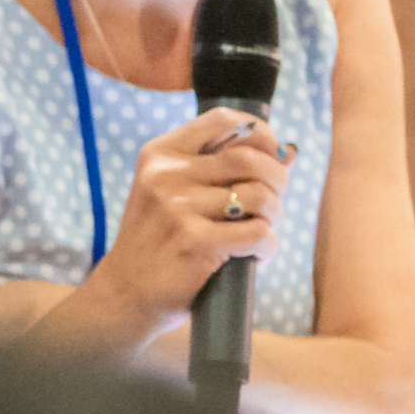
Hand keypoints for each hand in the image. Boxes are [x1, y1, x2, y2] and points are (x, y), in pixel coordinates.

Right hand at [88, 109, 293, 336]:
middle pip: (250, 159)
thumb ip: (222, 169)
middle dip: (278, 179)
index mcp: (159, 155)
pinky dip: (267, 246)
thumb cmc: (158, 240)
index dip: (260, 133)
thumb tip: (288, 152)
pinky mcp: (196, 243)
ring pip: (260, 197)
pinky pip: (258, 234)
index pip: (223, 121)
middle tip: (273, 202)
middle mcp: (165, 176)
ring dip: (275, 216)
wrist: (126, 292)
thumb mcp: (172, 192)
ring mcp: (178, 209)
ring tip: (262, 230)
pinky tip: (255, 254)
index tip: (271, 155)